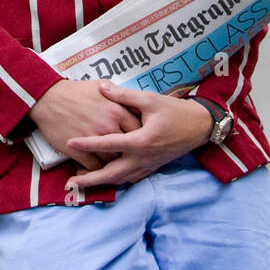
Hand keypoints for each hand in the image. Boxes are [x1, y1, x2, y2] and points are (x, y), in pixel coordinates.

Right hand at [29, 79, 142, 169]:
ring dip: (113, 162)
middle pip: (128, 147)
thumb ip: (116, 94)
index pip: (138, 129)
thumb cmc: (74, 91)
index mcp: (117, 111)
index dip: (139, 135)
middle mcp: (109, 127)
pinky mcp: (81, 152)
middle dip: (129, 151)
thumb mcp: (99, 86)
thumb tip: (125, 97)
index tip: (138, 138)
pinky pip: (96, 167)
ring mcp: (95, 141)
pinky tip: (97, 167)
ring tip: (114, 162)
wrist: (49, 99)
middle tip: (129, 153)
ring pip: (113, 160)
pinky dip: (97, 169)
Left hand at [63, 81, 213, 186]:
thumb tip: (102, 87)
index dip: (87, 143)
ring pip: (120, 180)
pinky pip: (130, 179)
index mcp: (141, 141)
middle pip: (111, 174)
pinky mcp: (152, 167)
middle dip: (90, 179)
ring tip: (83, 181)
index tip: (70, 142)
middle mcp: (143, 158)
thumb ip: (124, 96)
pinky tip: (107, 178)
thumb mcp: (150, 99)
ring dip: (101, 182)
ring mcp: (148, 166)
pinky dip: (116, 181)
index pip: (108, 143)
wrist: (199, 126)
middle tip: (70, 182)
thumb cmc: (175, 111)